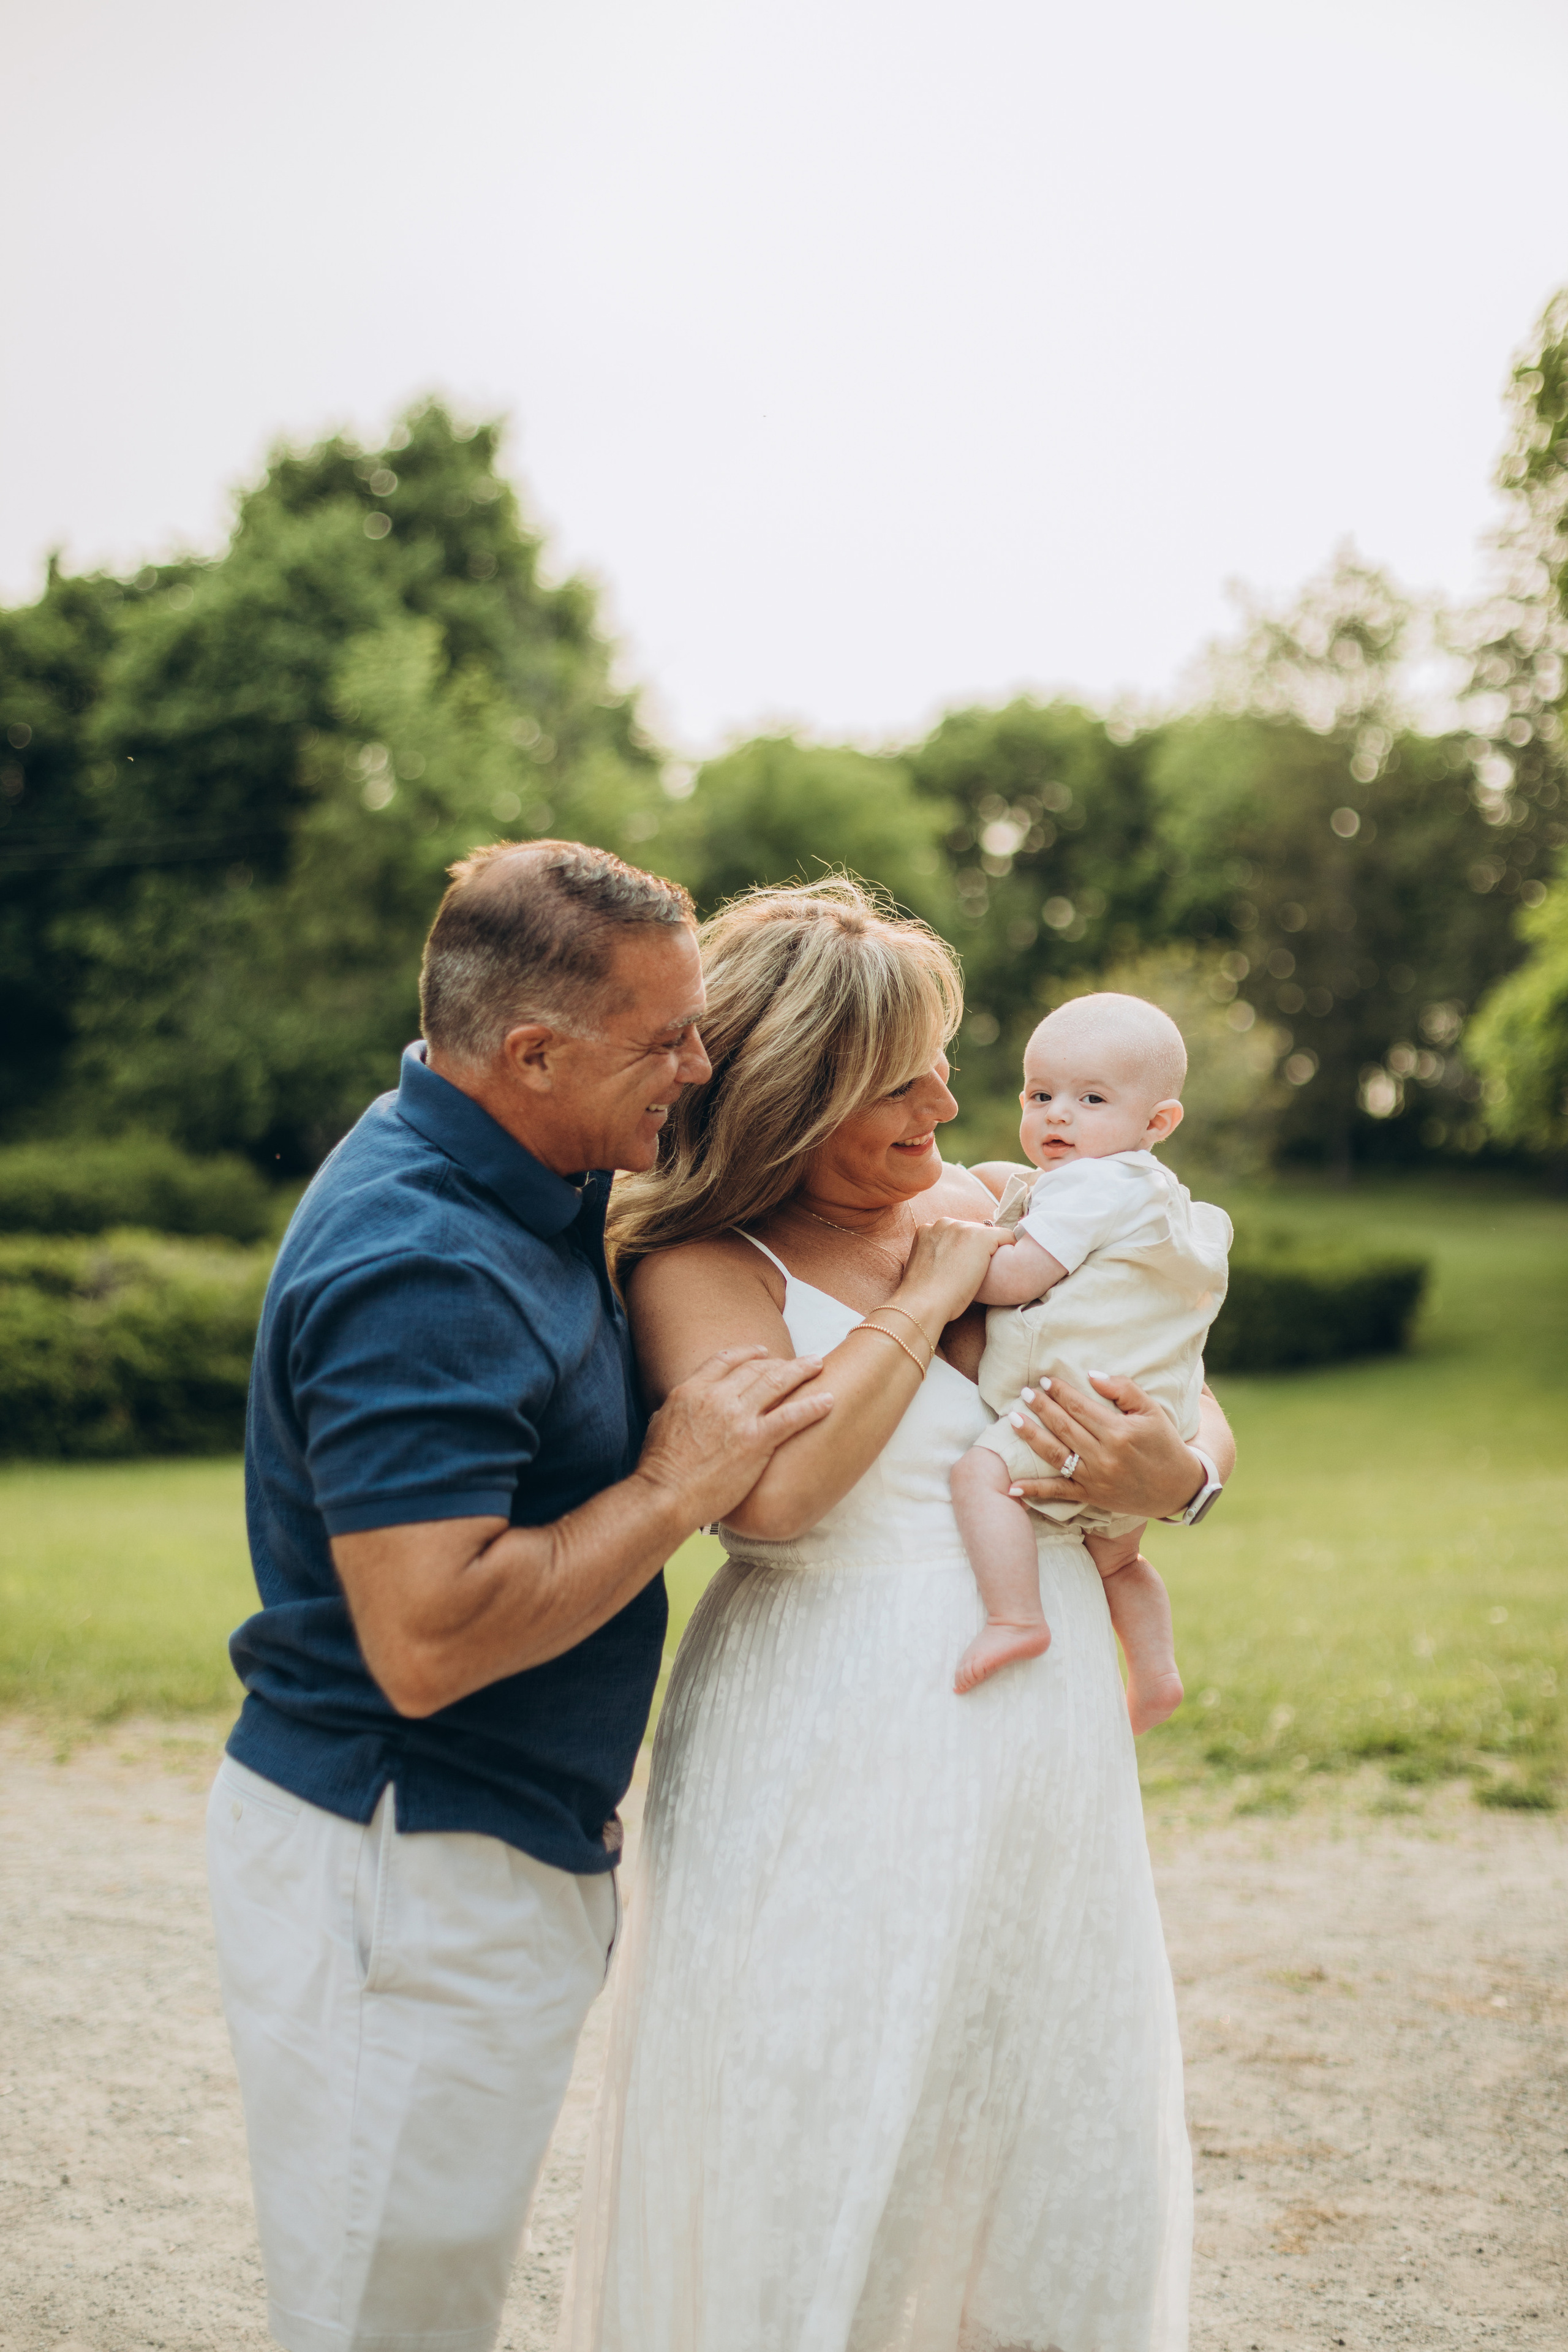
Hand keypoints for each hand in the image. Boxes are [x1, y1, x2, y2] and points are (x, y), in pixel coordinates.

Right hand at [635, 1345, 834, 1527]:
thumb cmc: (659, 1469)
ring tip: (819, 1365)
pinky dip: (813, 1406)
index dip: (749, 1354)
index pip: (726, 1360)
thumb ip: (679, 1408)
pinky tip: (829, 1400)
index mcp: (692, 1390)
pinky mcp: (755, 1440)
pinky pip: (791, 1416)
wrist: (666, 1496)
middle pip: (756, 1368)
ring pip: (777, 1382)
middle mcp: (717, 1396)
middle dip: (781, 1362)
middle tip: (800, 1362)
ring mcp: (738, 1417)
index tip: (764, 1354)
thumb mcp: (660, 1423)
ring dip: (802, 1371)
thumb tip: (686, 1405)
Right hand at [896, 1217, 1014, 1329]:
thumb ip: (936, 1255)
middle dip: (975, 1249)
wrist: (925, 1302)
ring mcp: (963, 1228)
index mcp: (928, 1229)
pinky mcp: (982, 1237)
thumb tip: (951, 1260)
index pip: (955, 1234)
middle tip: (973, 1272)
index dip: (962, 1250)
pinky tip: (1007, 1265)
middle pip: (972, 1231)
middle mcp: (945, 1223)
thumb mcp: (924, 1266)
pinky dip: (1009, 1248)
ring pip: (987, 1235)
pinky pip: (1006, 1236)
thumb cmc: (924, 1294)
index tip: (963, 1266)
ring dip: (989, 1250)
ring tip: (985, 1272)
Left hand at [1005, 1372, 1210, 1520]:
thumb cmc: (1164, 1444)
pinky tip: (1012, 1486)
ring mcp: (1095, 1478)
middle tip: (1024, 1393)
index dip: (1060, 1392)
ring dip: (1031, 1437)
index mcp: (1119, 1432)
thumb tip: (1091, 1374)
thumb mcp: (1152, 1411)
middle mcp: (1103, 1456)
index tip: (1044, 1380)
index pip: (1080, 1407)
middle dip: (1041, 1408)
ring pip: (1055, 1454)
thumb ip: (1123, 1389)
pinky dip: (1034, 1490)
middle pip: (1064, 1427)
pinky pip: (1058, 1492)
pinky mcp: (1090, 1496)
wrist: (1177, 1488)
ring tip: (1013, 1420)